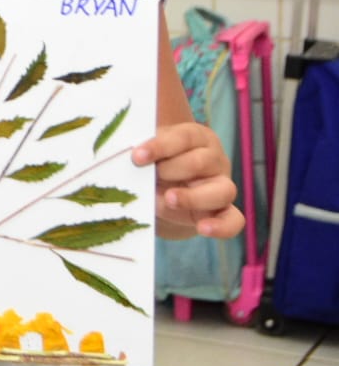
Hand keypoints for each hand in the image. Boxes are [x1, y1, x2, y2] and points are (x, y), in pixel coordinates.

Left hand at [133, 121, 244, 238]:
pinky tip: (203, 229)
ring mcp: (222, 186)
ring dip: (192, 197)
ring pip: (222, 190)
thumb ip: (143, 152)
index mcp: (195, 137)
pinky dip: (221, 226)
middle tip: (152, 176)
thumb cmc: (153, 162)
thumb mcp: (148, 153)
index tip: (137, 156)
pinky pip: (234, 220)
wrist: (162, 189)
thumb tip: (131, 157)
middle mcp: (214, 160)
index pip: (183, 137)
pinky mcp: (224, 211)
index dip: (160, 146)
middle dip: (171, 170)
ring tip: (170, 198)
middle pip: (200, 162)